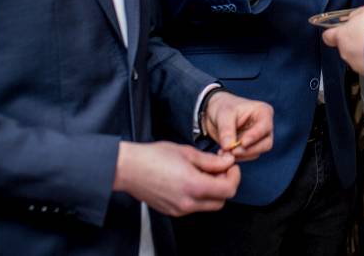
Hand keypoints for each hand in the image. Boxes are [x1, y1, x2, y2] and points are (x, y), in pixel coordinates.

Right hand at [113, 141, 239, 215]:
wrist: (128, 168)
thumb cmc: (153, 157)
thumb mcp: (187, 153)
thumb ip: (211, 161)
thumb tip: (227, 163)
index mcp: (194, 186)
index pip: (228, 190)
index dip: (234, 177)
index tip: (230, 166)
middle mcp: (188, 203)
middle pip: (221, 201)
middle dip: (225, 184)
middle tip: (220, 168)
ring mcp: (179, 210)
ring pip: (208, 205)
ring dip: (212, 191)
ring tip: (204, 172)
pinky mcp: (172, 211)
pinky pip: (194, 206)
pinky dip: (199, 195)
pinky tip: (192, 179)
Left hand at [203, 90, 273, 160]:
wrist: (214, 113)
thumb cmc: (223, 107)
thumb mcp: (223, 114)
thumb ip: (226, 130)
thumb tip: (228, 147)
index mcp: (264, 112)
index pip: (265, 127)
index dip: (254, 136)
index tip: (242, 143)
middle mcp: (265, 126)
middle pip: (266, 144)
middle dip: (248, 150)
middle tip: (232, 152)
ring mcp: (259, 138)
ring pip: (257, 152)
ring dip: (241, 155)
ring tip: (223, 152)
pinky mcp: (251, 147)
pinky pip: (247, 157)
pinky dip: (237, 157)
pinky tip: (224, 153)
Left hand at [322, 5, 363, 74]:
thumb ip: (356, 16)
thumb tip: (353, 18)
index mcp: (342, 36)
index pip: (328, 36)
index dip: (333, 33)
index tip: (338, 30)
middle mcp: (346, 53)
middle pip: (344, 47)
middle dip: (354, 41)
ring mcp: (357, 64)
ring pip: (357, 57)